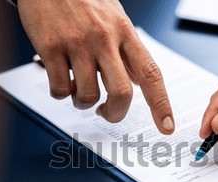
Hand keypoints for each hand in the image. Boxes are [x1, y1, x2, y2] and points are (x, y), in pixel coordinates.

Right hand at [18, 0, 174, 133]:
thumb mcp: (115, 19)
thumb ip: (127, 52)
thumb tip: (139, 82)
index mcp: (125, 32)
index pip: (151, 74)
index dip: (161, 105)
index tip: (167, 126)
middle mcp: (104, 39)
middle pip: (122, 93)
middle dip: (115, 113)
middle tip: (107, 113)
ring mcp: (77, 44)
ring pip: (88, 97)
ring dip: (83, 103)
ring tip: (78, 90)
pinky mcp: (50, 48)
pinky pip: (60, 90)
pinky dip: (61, 94)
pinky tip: (61, 79)